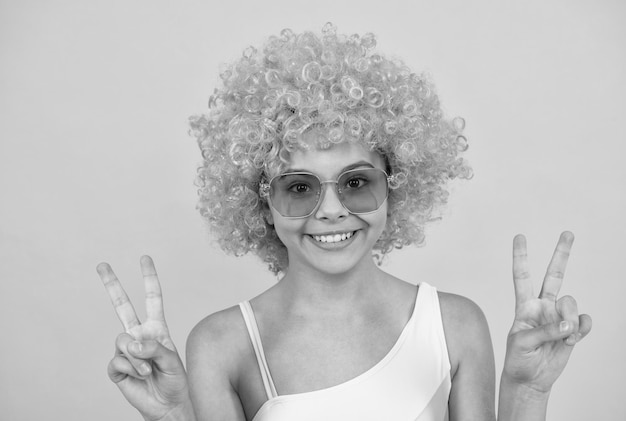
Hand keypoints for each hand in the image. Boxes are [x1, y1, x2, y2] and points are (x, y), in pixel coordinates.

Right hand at [97, 256, 191, 420]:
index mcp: (156, 328)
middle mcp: (139, 335)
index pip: (152, 299)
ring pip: (122, 341)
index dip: (149, 278)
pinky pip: (117, 361)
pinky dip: (130, 369)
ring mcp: (126, 351)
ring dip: (137, 358)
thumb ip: (154, 348)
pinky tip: (139, 376)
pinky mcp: (117, 368)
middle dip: (112, 285)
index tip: (145, 259)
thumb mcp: (172, 360)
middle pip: (122, 306)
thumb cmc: (175, 380)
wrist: (168, 405)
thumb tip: (131, 344)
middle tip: (101, 264)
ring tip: (149, 370)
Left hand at [502, 231, 591, 393]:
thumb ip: (544, 331)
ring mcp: (558, 316)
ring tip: (564, 336)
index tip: (519, 236)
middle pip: (554, 275)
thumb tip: (568, 324)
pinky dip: (580, 330)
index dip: (521, 256)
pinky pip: (583, 321)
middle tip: (567, 233)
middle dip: (561, 254)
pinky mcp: (572, 329)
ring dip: (569, 319)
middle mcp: (543, 306)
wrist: (530, 380)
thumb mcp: (522, 343)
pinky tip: (572, 339)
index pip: (522, 276)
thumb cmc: (518, 359)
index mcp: (524, 305)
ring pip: (571, 302)